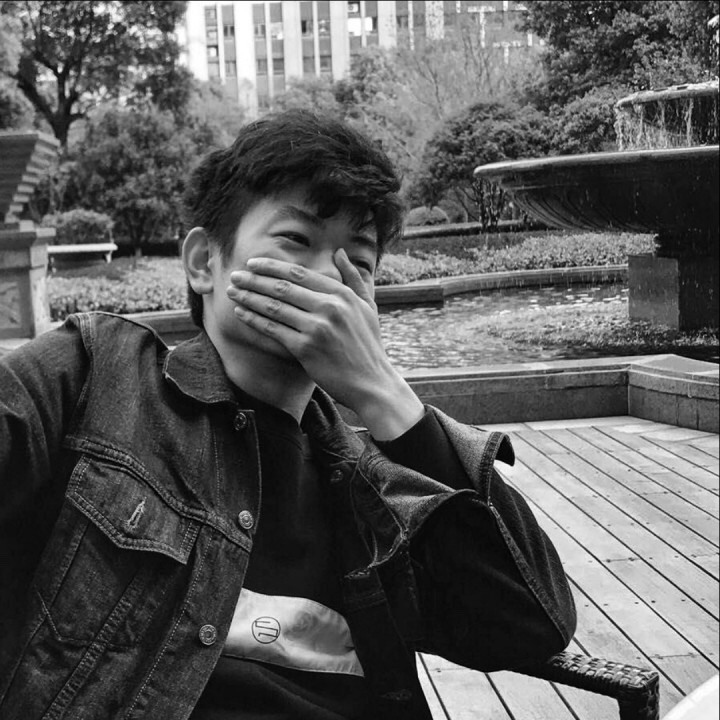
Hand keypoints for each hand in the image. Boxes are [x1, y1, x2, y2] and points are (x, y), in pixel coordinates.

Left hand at [227, 250, 423, 438]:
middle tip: (235, 275)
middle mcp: (329, 307)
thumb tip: (340, 252)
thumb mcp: (368, 306)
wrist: (371, 382)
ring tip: (232, 291)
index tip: (253, 263)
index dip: (273, 267)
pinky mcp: (306, 349)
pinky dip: (254, 319)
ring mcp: (317, 328)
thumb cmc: (368, 345)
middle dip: (255, 279)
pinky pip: (273, 330)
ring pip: (274, 307)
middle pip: (283, 287)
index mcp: (342, 294)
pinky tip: (240, 313)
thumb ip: (354, 278)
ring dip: (249, 297)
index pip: (300, 274)